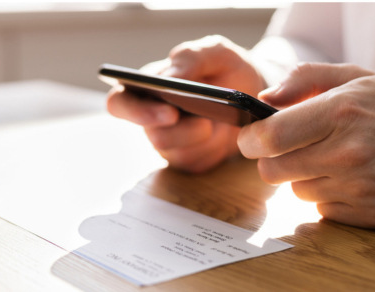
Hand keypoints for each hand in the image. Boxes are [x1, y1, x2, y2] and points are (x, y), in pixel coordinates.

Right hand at [107, 35, 265, 172]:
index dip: (135, 112)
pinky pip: (196, 163)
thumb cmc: (229, 70)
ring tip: (220, 124)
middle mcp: (153, 117)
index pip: (120, 103)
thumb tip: (169, 75)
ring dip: (202, 139)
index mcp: (149, 88)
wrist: (255, 95)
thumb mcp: (217, 53)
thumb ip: (192, 56)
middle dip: (182, 132)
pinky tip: (224, 136)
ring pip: (176, 152)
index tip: (169, 112)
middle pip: (152, 135)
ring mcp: (171, 141)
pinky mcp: (189, 159)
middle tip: (205, 123)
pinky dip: (214, 151)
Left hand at [238, 63, 374, 228]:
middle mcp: (348, 153)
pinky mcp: (366, 214)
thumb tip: (264, 99)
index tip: (249, 139)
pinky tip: (347, 180)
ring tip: (330, 161)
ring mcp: (359, 188)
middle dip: (271, 160)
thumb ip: (304, 78)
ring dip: (302, 177)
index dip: (250, 140)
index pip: (272, 136)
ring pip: (296, 191)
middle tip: (288, 149)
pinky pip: (320, 209)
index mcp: (340, 113)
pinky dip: (325, 195)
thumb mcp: (354, 78)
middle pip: (272, 170)